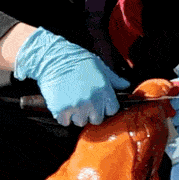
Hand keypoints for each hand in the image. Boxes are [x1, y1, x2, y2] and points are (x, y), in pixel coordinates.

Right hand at [13, 27, 129, 125]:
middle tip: (82, 99)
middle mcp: (92, 101)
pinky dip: (62, 115)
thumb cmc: (76, 60)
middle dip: (90, 112)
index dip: (104, 106)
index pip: (112, 110)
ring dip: (76, 115)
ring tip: (70, 99)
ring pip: (80, 122)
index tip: (97, 100)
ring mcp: (77, 107)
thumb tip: (126, 85)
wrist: (52, 58)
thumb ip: (113, 78)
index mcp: (104, 90)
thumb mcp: (99, 66)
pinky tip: (61, 102)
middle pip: (97, 119)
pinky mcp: (62, 110)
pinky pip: (65, 122)